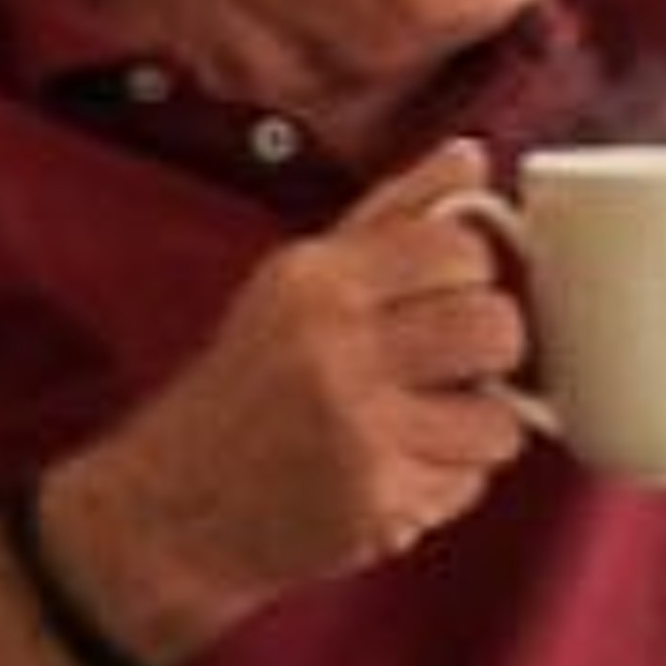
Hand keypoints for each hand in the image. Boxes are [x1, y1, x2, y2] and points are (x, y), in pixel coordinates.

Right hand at [46, 135, 534, 658]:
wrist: (166, 509)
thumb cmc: (247, 385)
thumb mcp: (299, 280)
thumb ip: (392, 214)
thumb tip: (470, 157)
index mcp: (318, 278)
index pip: (460, 248)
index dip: (471, 276)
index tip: (444, 298)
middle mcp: (334, 347)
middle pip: (496, 327)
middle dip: (488, 353)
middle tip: (448, 367)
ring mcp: (357, 429)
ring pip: (499, 417)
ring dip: (474, 428)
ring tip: (422, 425)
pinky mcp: (375, 502)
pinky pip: (469, 484)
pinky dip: (445, 483)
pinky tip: (395, 472)